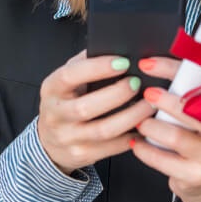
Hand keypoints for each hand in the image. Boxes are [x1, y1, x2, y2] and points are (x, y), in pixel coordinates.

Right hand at [37, 50, 154, 174]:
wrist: (49, 141)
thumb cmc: (66, 101)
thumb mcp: (68, 81)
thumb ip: (86, 63)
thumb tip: (117, 46)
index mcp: (52, 89)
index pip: (70, 76)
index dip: (97, 68)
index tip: (123, 62)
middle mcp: (56, 115)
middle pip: (87, 107)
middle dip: (118, 94)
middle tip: (138, 83)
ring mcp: (68, 138)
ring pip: (104, 130)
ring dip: (132, 116)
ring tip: (150, 104)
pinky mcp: (82, 155)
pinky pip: (113, 147)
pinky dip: (133, 135)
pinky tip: (146, 125)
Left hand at [129, 56, 200, 201]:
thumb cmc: (195, 137)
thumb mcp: (198, 113)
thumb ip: (185, 92)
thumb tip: (152, 64)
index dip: (173, 69)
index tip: (147, 64)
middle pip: (194, 110)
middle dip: (167, 100)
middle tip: (146, 94)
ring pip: (177, 137)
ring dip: (152, 127)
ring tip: (140, 123)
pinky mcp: (196, 174)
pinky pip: (165, 161)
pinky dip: (146, 151)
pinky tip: (137, 144)